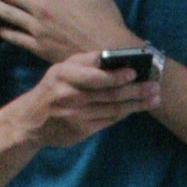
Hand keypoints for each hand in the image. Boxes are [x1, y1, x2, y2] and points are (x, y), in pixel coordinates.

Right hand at [13, 51, 159, 149]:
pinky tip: (137, 108)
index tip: (134, 72)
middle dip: (135, 91)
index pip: (94, 76)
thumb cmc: (52, 89)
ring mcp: (76, 115)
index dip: (116, 76)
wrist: (31, 121)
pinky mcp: (81, 131)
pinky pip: (108, 120)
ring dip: (136, 104)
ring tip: (155, 98)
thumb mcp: (60, 70)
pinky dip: (124, 114)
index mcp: (63, 75)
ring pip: (112, 109)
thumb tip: (113, 56)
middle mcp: (69, 96)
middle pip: (109, 94)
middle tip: (155, 87)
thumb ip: (85, 62)